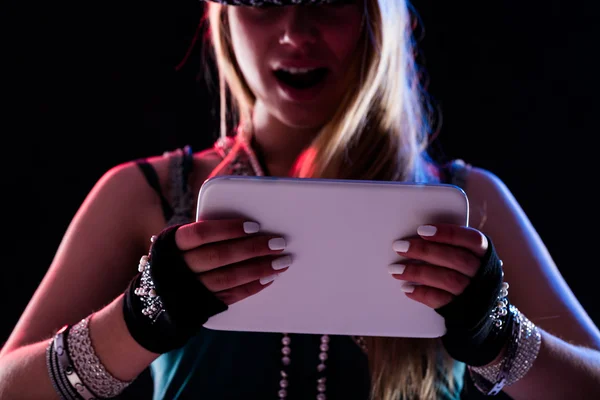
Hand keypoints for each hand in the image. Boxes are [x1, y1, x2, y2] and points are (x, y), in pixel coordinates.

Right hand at [123, 220, 291, 353]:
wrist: (153, 302)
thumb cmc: (180, 259)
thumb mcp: (181, 243)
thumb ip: (207, 234)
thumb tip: (249, 224)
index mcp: (174, 244)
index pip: (201, 233)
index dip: (228, 229)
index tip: (254, 225)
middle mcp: (180, 267)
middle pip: (219, 256)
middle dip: (252, 248)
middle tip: (279, 242)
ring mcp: (191, 289)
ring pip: (227, 278)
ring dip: (258, 269)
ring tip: (281, 261)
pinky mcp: (202, 306)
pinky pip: (230, 296)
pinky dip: (252, 287)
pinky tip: (269, 278)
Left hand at [388, 223, 487, 307]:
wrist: (478, 304)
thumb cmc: (464, 269)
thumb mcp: (465, 253)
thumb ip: (449, 244)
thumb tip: (415, 236)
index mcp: (484, 253)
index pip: (472, 239)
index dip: (448, 234)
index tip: (421, 230)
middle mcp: (482, 272)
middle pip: (456, 259)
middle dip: (425, 251)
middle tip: (399, 246)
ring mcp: (473, 292)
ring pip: (447, 280)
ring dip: (418, 272)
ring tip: (395, 269)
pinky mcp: (460, 308)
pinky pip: (441, 301)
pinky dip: (422, 293)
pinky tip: (406, 288)